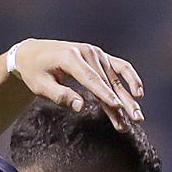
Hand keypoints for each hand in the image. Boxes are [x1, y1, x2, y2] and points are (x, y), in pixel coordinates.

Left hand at [10, 39, 145, 129]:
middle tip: (136, 119)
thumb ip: (60, 95)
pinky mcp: (100, 56)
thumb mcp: (40, 85)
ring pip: (115, 79)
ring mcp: (95, 53)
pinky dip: (131, 78)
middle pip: (107, 81)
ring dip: (127, 98)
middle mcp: (86, 52)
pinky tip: (138, 92)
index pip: (91, 79)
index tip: (118, 107)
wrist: (33, 52)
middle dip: (123, 102)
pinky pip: (120, 66)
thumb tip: (80, 107)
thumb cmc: (35, 71)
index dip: (105, 94)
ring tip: (137, 117)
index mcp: (70, 57)